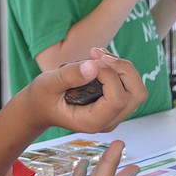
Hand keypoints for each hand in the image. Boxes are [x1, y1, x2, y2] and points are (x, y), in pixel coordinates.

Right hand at [22, 48, 147, 133]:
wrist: (39, 107)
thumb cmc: (41, 97)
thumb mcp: (48, 84)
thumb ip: (69, 76)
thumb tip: (94, 66)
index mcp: (92, 121)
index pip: (117, 99)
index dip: (109, 76)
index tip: (90, 61)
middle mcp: (108, 121)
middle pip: (136, 95)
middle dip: (123, 69)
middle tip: (98, 54)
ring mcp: (113, 114)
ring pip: (136, 89)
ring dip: (122, 67)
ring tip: (97, 53)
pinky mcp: (113, 104)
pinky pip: (128, 86)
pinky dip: (118, 69)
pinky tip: (98, 58)